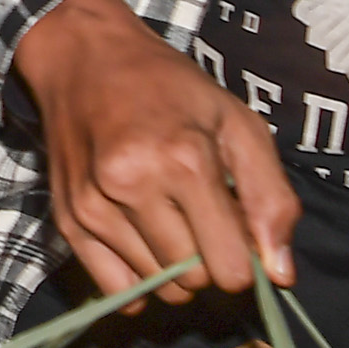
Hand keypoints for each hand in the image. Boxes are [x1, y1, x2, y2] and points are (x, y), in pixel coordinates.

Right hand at [15, 0, 301, 303]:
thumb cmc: (170, 88)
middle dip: (209, 260)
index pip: (231, 268)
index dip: (245, 257)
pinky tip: (143, 243)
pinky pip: (115, 290)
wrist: (84, 58)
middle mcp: (132, 187)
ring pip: (157, 288)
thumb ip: (271, 199)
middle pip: (194, 281)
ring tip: (168, 218)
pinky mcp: (68, 220)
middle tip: (201, 215)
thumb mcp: (238, 124)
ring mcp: (94, 207)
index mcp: (184, 160)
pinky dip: (137, 281)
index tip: (236, 227)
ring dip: (173, 269)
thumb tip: (280, 275)